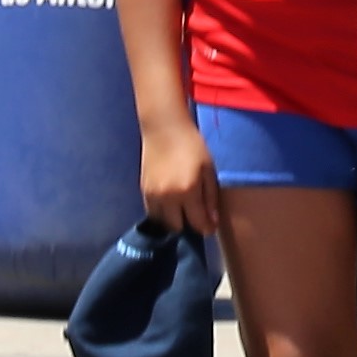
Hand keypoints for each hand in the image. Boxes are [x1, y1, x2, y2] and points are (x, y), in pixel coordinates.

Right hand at [140, 121, 225, 239]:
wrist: (164, 128)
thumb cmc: (192, 146)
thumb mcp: (208, 170)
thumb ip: (210, 197)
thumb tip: (212, 222)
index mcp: (188, 191)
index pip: (197, 223)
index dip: (206, 228)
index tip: (211, 227)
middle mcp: (168, 197)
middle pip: (177, 226)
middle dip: (189, 225)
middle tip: (196, 217)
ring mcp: (153, 195)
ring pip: (162, 222)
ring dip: (173, 220)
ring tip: (183, 211)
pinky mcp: (143, 190)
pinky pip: (152, 212)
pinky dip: (162, 213)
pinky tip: (171, 204)